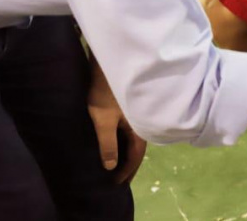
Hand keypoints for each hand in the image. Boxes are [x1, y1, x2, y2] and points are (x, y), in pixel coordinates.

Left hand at [88, 58, 146, 183]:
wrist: (110, 61)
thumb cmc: (106, 90)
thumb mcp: (103, 119)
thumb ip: (107, 143)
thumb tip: (110, 166)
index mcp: (140, 127)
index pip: (136, 156)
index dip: (126, 172)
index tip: (115, 185)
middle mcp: (143, 121)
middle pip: (138, 148)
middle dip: (129, 165)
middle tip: (118, 179)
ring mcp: (138, 113)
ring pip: (135, 138)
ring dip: (126, 152)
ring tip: (116, 164)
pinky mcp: (131, 106)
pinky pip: (131, 129)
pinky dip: (124, 140)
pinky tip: (117, 142)